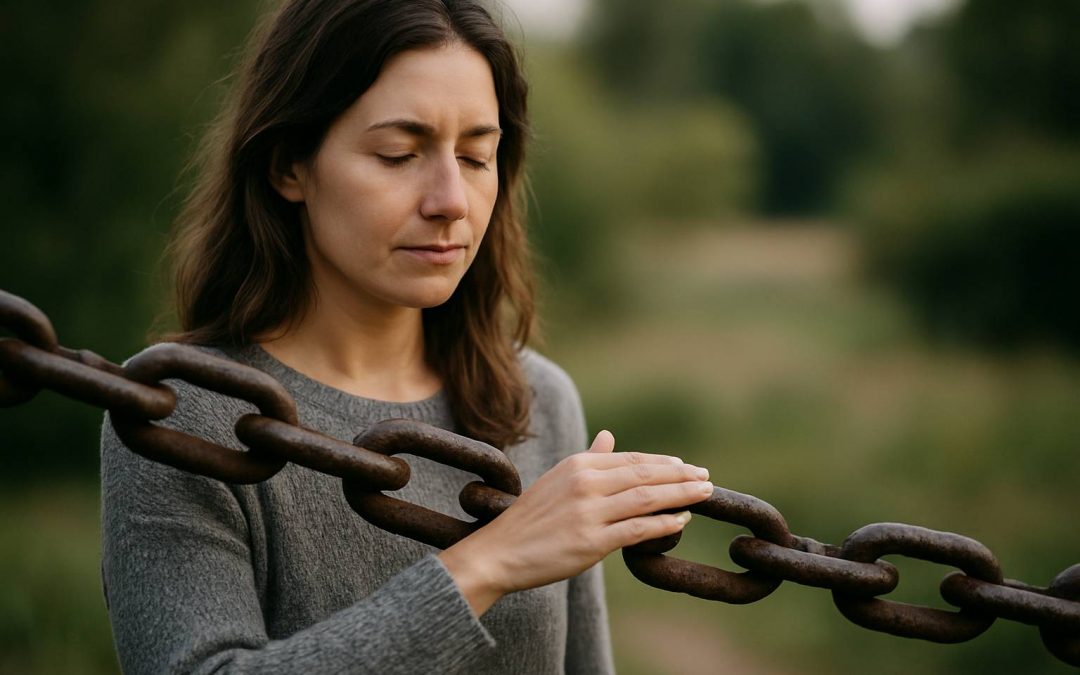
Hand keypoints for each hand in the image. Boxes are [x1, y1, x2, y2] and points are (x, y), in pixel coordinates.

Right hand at [438, 430, 712, 614]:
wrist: (500, 551)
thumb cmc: (531, 518)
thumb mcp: (557, 479)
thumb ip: (588, 459)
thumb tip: (609, 436)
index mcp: (578, 465)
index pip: (631, 460)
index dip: (663, 464)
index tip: (686, 467)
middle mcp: (585, 483)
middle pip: (644, 475)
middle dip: (680, 476)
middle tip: (706, 478)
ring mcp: (589, 512)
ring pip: (646, 499)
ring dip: (681, 495)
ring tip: (704, 494)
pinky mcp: (591, 541)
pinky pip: (637, 529)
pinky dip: (664, 524)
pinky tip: (682, 521)